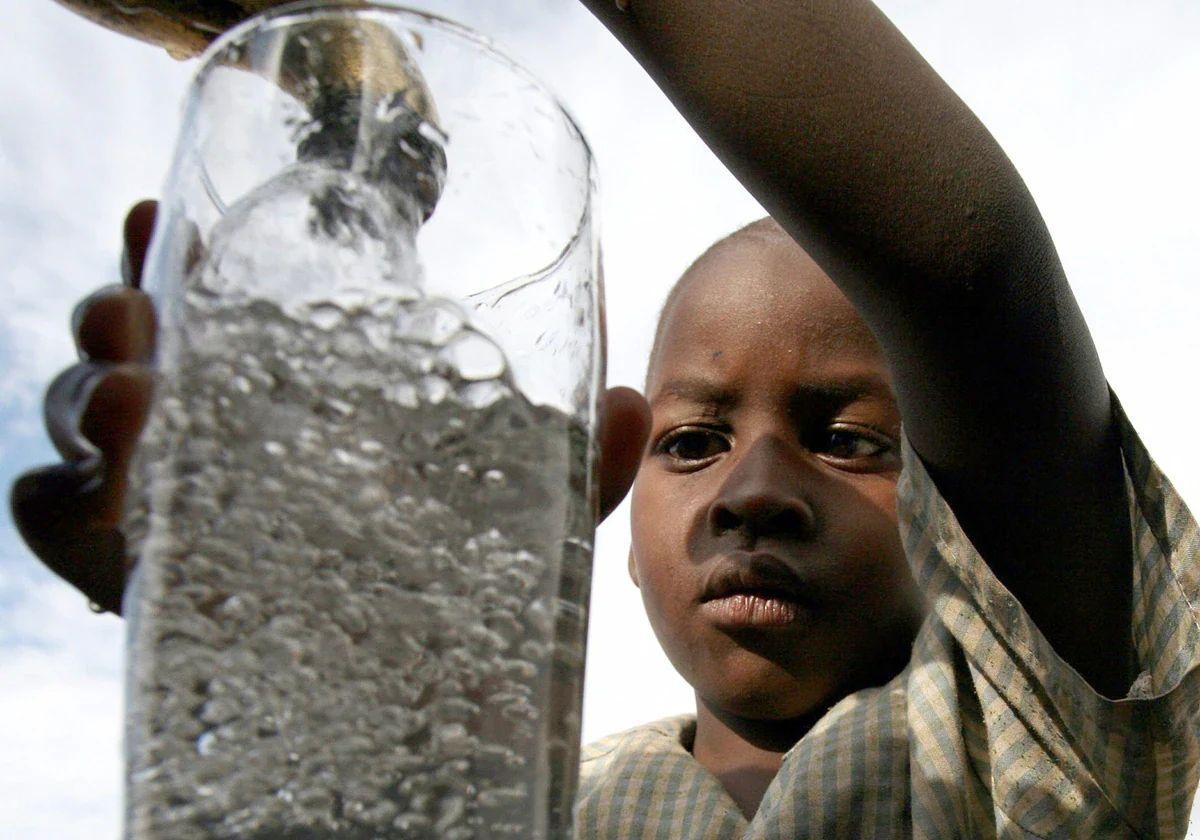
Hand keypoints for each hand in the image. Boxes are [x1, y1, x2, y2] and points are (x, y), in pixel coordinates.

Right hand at [10, 201, 648, 615]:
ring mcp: (170, 506)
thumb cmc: (456, 594)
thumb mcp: (516, 520)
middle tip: (137, 307)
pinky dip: (60, 499)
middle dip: (117, 314)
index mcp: (294, 411)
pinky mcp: (142, 577)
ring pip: (84, 426)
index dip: (176, 262)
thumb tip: (635, 403)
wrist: (424, 715)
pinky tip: (100, 493)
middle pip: (133, 353)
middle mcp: (219, 444)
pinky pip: (62, 528)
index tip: (156, 214)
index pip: (216, 318)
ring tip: (129, 389)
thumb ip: (571, 468)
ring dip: (86, 394)